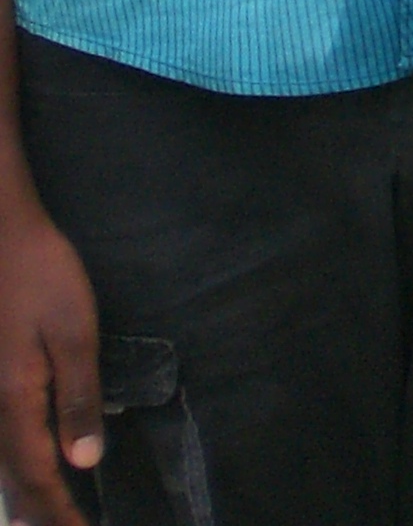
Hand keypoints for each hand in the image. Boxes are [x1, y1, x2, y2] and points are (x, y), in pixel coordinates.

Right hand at [0, 197, 100, 525]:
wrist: (1, 236)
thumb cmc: (41, 278)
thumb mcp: (73, 332)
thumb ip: (78, 397)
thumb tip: (83, 462)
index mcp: (14, 403)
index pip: (37, 478)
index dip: (59, 514)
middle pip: (13, 481)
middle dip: (41, 514)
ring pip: (1, 467)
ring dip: (26, 497)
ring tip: (52, 519)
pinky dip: (16, 470)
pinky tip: (31, 471)